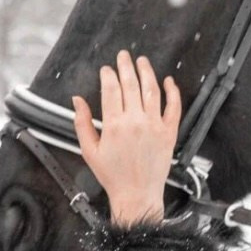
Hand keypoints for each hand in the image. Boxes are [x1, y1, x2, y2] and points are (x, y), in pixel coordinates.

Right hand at [72, 51, 181, 226]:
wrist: (136, 194)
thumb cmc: (112, 175)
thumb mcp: (89, 150)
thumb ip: (82, 123)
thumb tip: (77, 100)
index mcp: (113, 125)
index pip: (111, 90)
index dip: (108, 75)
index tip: (106, 69)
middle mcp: (135, 122)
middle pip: (131, 85)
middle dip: (126, 66)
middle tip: (123, 55)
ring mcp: (154, 126)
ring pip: (151, 90)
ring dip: (147, 72)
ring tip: (142, 61)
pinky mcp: (169, 133)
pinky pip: (173, 107)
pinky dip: (172, 92)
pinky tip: (168, 81)